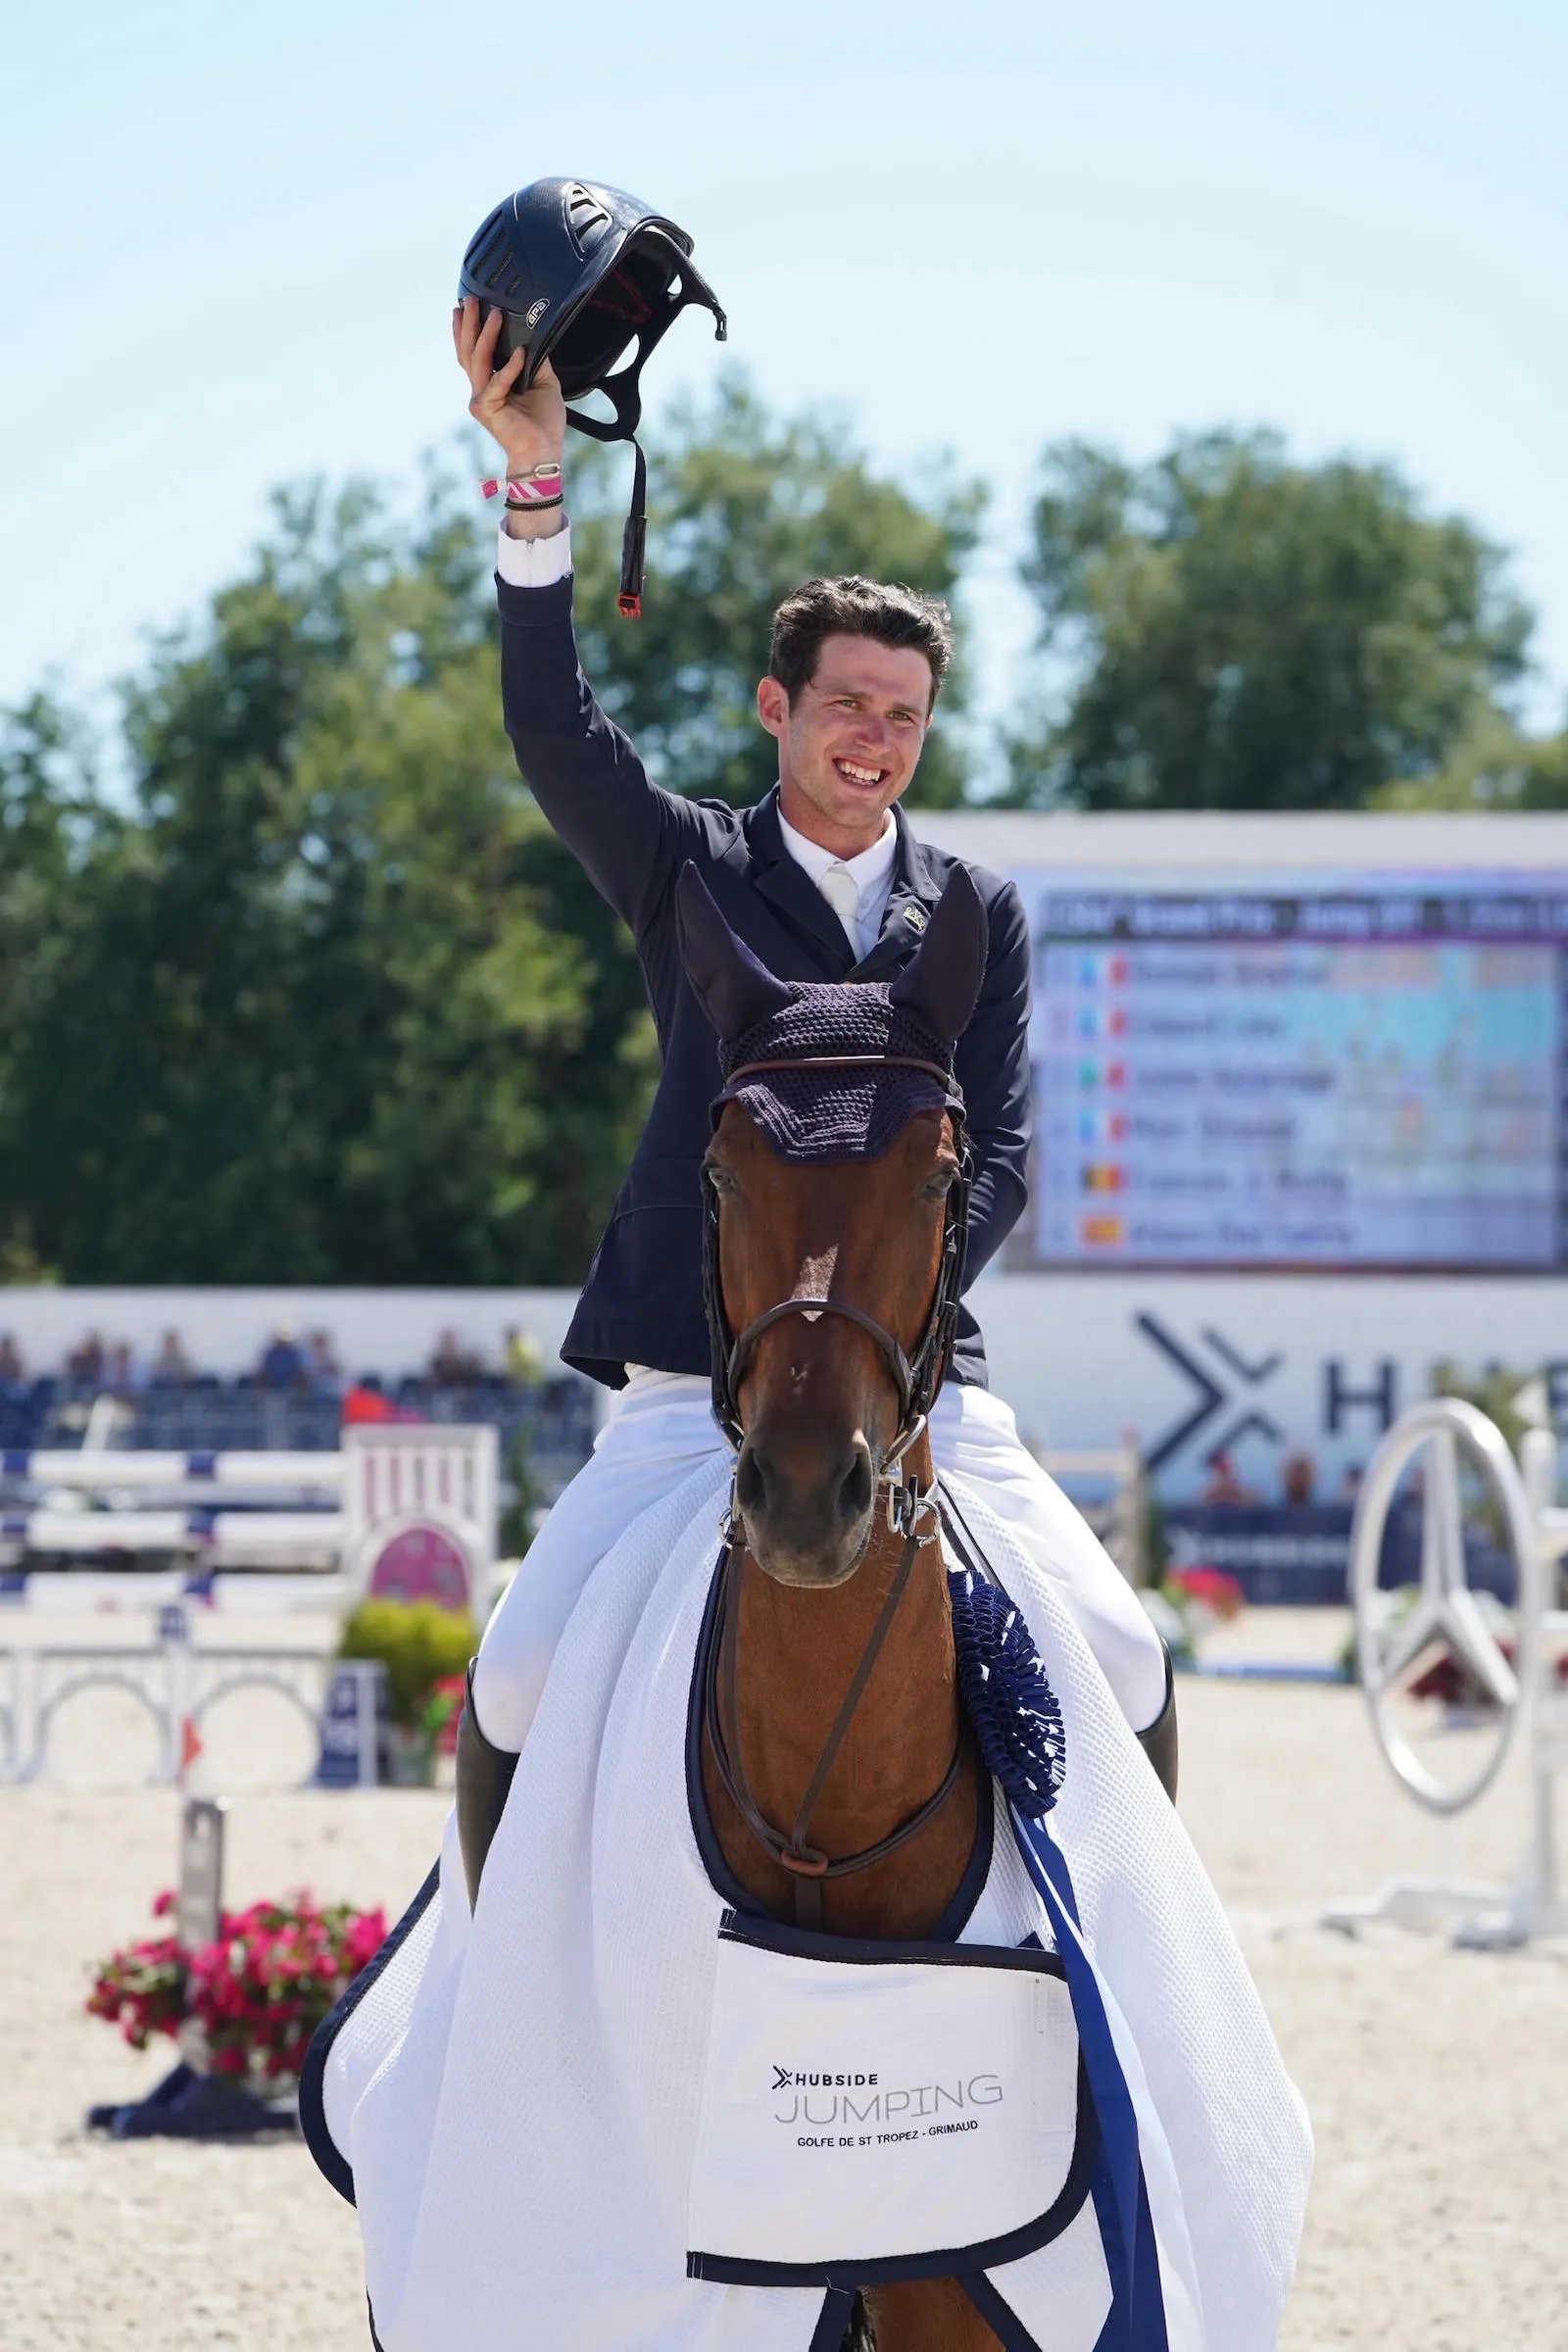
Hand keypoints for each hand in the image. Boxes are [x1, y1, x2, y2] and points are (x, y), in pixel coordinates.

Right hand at [452, 296, 566, 478]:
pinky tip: (519, 352)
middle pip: (469, 350)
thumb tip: (534, 336)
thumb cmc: (543, 421)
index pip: (473, 351)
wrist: (544, 450)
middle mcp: (481, 389)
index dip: (468, 329)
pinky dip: (509, 367)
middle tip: (471, 300)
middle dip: (469, 323)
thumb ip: (535, 360)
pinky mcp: (487, 409)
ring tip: (493, 315)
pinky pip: (497, 382)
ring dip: (485, 335)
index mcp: (491, 383)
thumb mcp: (544, 381)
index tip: (466, 307)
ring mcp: (481, 399)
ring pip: (478, 360)